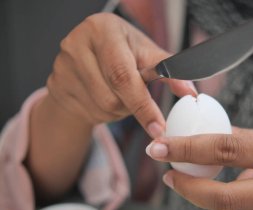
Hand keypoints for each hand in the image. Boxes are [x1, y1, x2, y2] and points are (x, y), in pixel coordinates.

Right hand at [47, 13, 195, 137]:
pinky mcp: (55, 84)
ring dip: (119, 110)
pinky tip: (104, 97)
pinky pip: (89, 112)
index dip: (143, 105)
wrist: (85, 60)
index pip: (123, 75)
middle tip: (138, 100)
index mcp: (103, 30)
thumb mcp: (145, 54)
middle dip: (132, 106)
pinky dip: (105, 113)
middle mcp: (78, 44)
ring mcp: (63, 66)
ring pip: (102, 108)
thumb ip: (169, 71)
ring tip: (120, 93)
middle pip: (112, 96)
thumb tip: (190, 93)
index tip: (159, 127)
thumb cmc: (120, 54)